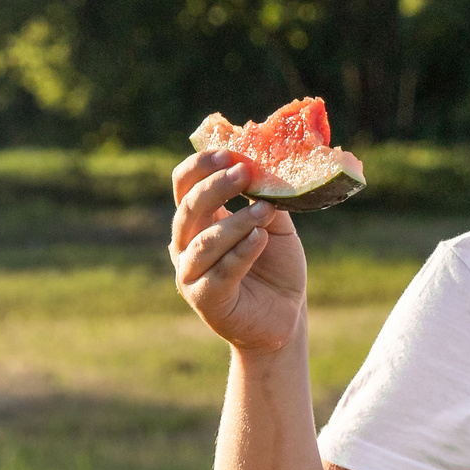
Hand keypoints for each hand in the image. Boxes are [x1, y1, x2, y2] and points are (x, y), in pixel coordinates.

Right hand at [170, 151, 309, 355]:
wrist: (285, 315)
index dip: (200, 166)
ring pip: (206, 241)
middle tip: (243, 172)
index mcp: (198, 220)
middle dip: (214, 187)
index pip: (184, 185)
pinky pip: (221, 271)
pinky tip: (260, 238)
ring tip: (265, 209)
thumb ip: (265, 199)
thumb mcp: (274, 226)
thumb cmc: (275, 267)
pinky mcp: (205, 299)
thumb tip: (265, 166)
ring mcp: (191, 273)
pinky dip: (241, 252)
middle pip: (188, 209)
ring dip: (236, 222)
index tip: (228, 154)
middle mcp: (186, 244)